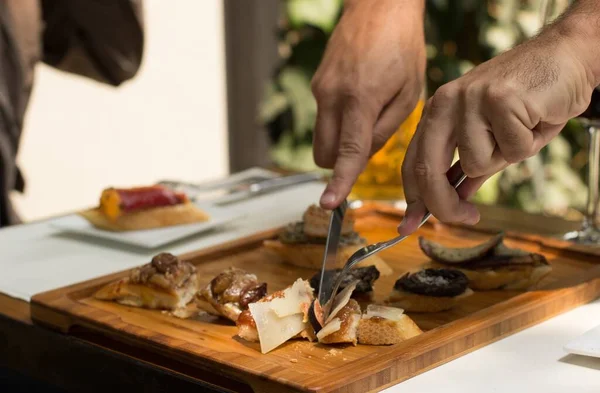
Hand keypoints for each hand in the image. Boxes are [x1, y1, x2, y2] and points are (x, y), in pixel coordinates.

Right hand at [312, 0, 425, 208]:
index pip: (348, 152)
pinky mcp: (317, 83)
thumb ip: (385, 129)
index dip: (339, 182)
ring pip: (321, 138)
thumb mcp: (409, 92)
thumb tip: (364, 154)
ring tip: (366, 116)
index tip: (329, 203)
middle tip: (368, 144)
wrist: (379, 6)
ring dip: (340, 143)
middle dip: (341, 163)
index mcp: (360, 99)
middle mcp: (332, 96)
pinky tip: (359, 98)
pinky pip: (323, 117)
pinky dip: (338, 122)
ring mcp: (320, 88)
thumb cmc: (402, 47)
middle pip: (325, 154)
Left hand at [399, 13, 598, 234]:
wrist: (565, 58)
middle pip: (429, 170)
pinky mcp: (498, 98)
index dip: (412, 199)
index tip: (409, 225)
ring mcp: (469, 99)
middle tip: (467, 218)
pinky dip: (529, 143)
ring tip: (520, 130)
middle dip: (445, 205)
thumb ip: (467, 167)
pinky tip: (534, 118)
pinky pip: (511, 150)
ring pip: (476, 164)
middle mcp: (444, 103)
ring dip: (505, 158)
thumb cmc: (527, 100)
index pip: (413, 162)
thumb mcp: (490, 138)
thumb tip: (452, 202)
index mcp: (436, 112)